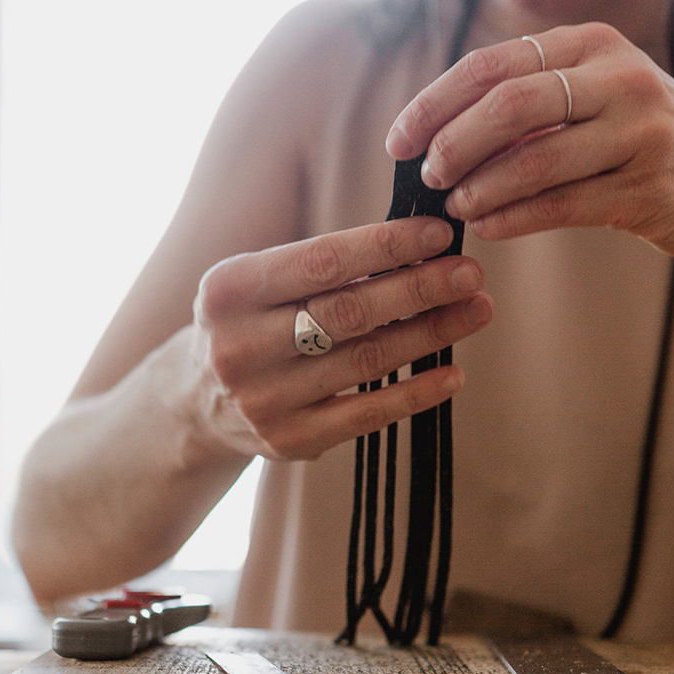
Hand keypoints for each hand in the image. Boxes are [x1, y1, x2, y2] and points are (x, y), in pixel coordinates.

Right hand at [192, 217, 492, 460]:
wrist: (195, 402)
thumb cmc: (255, 321)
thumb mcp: (262, 281)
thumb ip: (327, 264)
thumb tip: (424, 243)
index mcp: (230, 289)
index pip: (322, 260)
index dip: (386, 245)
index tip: (440, 233)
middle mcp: (240, 345)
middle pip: (349, 312)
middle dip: (419, 289)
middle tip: (471, 273)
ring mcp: (264, 398)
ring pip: (366, 361)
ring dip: (431, 334)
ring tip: (477, 310)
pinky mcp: (290, 440)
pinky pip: (366, 415)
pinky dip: (415, 393)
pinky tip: (454, 374)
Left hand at [385, 22, 673, 262]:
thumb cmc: (641, 139)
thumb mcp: (596, 95)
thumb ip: (533, 99)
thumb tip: (439, 130)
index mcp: (595, 44)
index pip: (495, 63)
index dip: (436, 102)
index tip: (400, 139)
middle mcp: (621, 79)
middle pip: (512, 104)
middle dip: (455, 143)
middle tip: (427, 175)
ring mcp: (640, 133)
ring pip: (536, 160)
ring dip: (482, 188)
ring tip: (455, 206)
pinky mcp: (648, 187)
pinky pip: (563, 204)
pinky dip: (515, 218)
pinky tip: (490, 226)